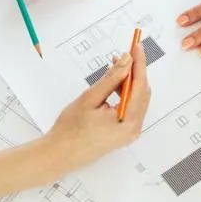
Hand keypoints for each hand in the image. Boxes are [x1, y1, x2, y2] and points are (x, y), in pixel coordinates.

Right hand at [44, 43, 150, 169]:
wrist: (59, 154)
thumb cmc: (70, 129)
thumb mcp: (90, 98)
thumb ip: (111, 78)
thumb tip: (127, 61)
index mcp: (128, 121)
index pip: (140, 85)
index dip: (139, 63)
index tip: (136, 47)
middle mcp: (133, 128)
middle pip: (142, 92)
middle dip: (134, 71)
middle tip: (125, 54)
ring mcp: (129, 133)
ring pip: (137, 99)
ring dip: (129, 82)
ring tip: (115, 66)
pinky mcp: (123, 133)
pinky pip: (130, 108)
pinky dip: (124, 94)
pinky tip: (113, 84)